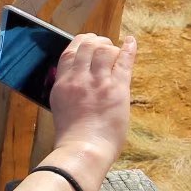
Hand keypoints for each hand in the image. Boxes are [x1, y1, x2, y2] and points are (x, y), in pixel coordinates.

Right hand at [46, 33, 136, 171]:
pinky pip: (124, 61)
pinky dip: (128, 48)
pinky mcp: (117, 89)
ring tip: (115, 50)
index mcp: (62, 83)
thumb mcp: (59, 106)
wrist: (83, 149)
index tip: (86, 43)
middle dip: (96, 41)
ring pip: (104, 49)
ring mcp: (98, 82)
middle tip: (103, 45)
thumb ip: (66, 90)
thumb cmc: (72, 135)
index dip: (79, 43)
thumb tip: (73, 80)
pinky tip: (131, 41)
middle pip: (86, 46)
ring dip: (110, 46)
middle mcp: (79, 78)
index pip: (69, 52)